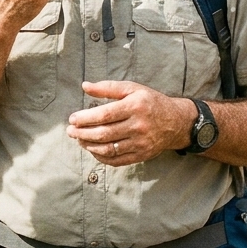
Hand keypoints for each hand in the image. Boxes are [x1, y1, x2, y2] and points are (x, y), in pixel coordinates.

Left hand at [66, 81, 197, 165]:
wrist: (176, 122)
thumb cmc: (150, 101)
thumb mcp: (132, 88)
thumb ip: (107, 87)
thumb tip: (85, 86)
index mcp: (135, 106)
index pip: (105, 115)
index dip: (85, 118)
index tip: (72, 119)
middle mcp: (138, 126)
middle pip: (104, 133)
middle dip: (83, 133)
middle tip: (70, 131)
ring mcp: (141, 143)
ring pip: (109, 149)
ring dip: (89, 146)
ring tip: (78, 140)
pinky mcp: (142, 155)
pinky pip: (117, 160)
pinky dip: (101, 157)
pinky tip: (92, 149)